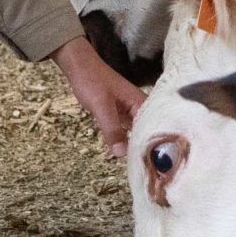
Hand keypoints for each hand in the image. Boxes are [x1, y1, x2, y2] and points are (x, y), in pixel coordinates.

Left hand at [51, 36, 146, 156]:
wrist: (78, 66)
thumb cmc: (92, 81)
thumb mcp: (101, 106)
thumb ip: (112, 129)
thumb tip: (122, 154)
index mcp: (141, 102)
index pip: (154, 126)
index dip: (156, 144)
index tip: (157, 164)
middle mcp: (139, 107)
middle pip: (147, 131)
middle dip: (148, 148)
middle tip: (149, 171)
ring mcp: (129, 111)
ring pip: (136, 132)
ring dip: (137, 145)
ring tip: (142, 167)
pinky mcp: (119, 114)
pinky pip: (126, 130)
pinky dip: (126, 140)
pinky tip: (126, 154)